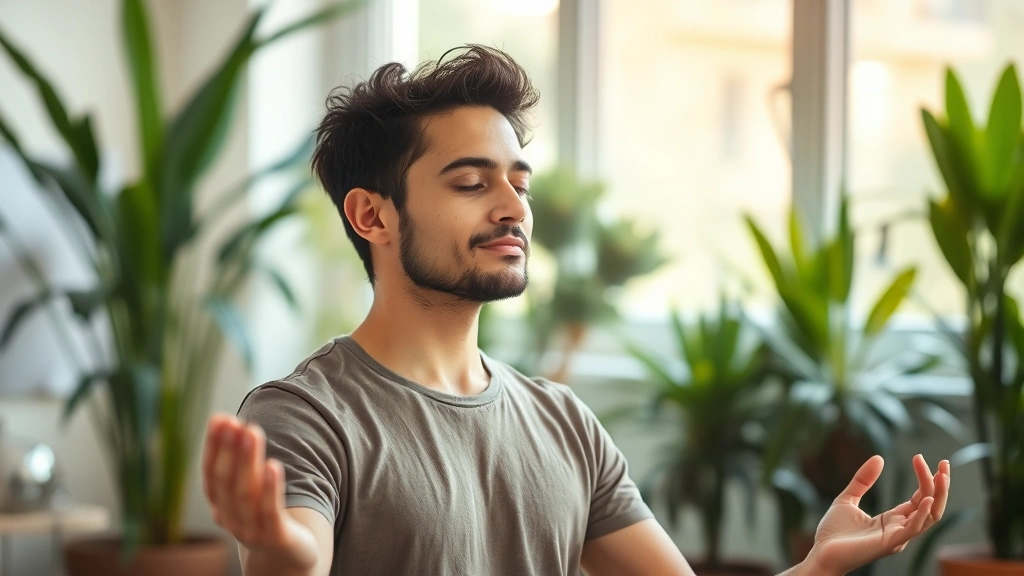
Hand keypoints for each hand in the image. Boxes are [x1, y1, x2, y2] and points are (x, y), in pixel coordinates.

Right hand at [202, 413, 318, 570]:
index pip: (211, 474)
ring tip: (252, 433)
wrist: (287, 558)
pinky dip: (269, 489)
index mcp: (220, 506)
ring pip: (245, 494)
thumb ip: (240, 462)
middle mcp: (230, 519)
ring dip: (247, 462)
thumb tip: (228, 420)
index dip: (214, 447)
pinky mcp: (276, 538)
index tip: (219, 418)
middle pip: (227, 482)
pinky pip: (270, 512)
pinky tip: (272, 464)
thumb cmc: (266, 515)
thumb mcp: (249, 490)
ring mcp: (251, 532)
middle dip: (230, 450)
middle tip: (236, 422)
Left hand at [805, 454, 949, 575]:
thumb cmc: (834, 532)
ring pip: (930, 517)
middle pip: (931, 505)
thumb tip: (879, 457)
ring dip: (938, 495)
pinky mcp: (889, 543)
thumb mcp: (847, 499)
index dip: (925, 479)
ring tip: (941, 474)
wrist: (821, 553)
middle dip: (940, 485)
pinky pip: (914, 529)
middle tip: (944, 462)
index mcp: (893, 520)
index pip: (920, 498)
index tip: (920, 457)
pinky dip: (923, 514)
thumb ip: (863, 480)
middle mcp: (901, 529)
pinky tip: (927, 498)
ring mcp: (898, 537)